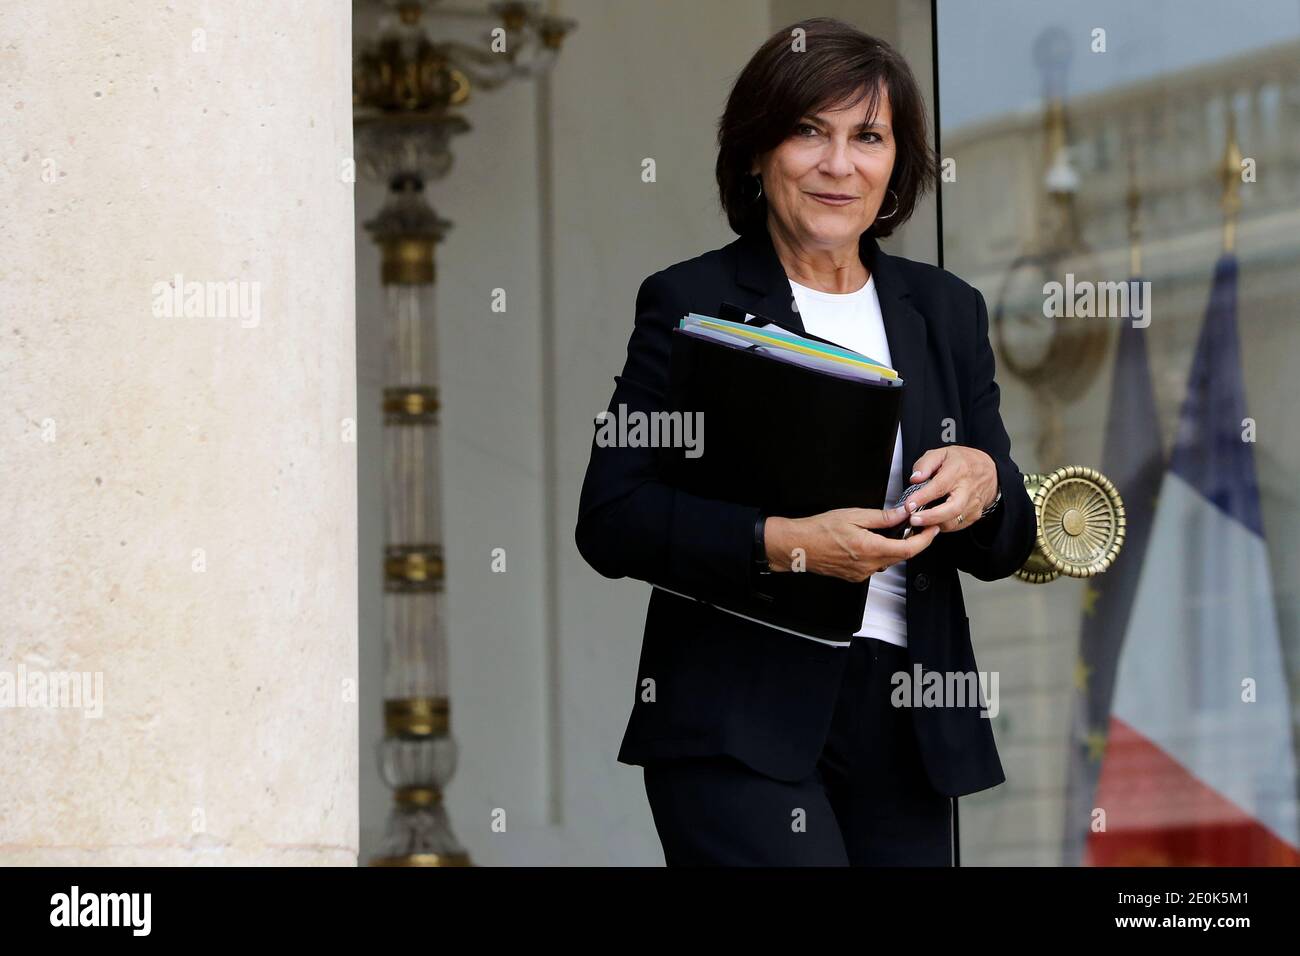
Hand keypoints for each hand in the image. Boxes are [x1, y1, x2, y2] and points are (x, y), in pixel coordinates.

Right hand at [764, 506, 939, 582]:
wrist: (798, 546)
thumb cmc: (820, 529)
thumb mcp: (852, 515)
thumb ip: (881, 517)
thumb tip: (902, 514)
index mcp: (870, 549)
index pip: (909, 550)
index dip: (925, 540)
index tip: (932, 529)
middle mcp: (868, 565)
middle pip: (901, 556)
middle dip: (913, 542)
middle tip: (916, 525)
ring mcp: (862, 573)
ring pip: (889, 561)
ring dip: (896, 548)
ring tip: (896, 531)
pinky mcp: (855, 576)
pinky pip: (876, 565)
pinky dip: (882, 553)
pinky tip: (875, 541)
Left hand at [904, 446, 998, 533]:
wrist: (990, 471)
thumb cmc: (962, 462)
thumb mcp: (942, 453)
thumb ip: (925, 464)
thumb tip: (915, 478)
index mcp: (958, 471)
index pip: (940, 486)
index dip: (923, 497)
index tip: (908, 505)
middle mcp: (967, 489)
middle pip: (952, 508)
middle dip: (931, 517)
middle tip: (913, 520)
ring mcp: (973, 504)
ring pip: (953, 521)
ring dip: (934, 524)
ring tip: (918, 521)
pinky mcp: (974, 515)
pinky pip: (956, 526)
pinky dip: (942, 526)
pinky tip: (931, 522)